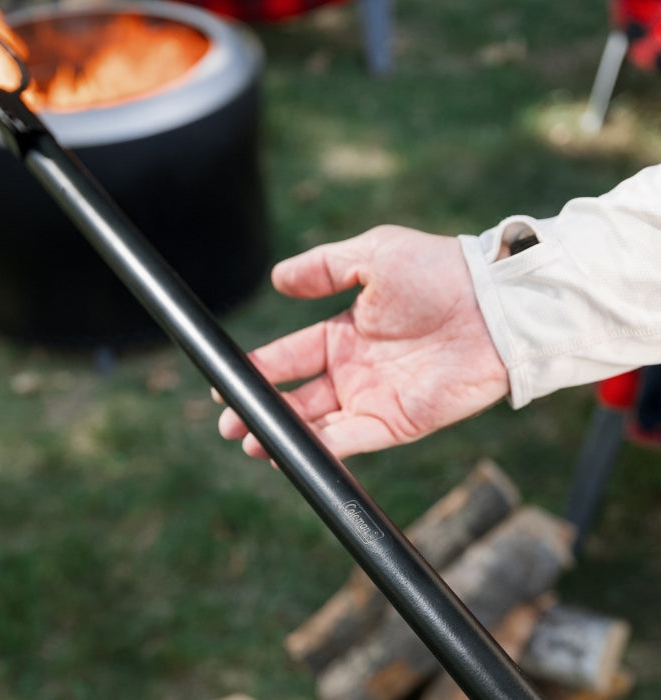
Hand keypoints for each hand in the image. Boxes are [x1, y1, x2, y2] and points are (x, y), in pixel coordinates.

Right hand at [217, 225, 508, 459]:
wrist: (494, 303)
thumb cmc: (437, 272)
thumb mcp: (372, 255)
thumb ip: (323, 267)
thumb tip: (277, 278)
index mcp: (346, 332)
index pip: (292, 355)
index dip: (257, 368)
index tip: (226, 379)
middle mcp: (356, 369)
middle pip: (298, 396)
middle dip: (261, 408)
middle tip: (229, 423)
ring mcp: (376, 398)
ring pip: (319, 423)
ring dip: (284, 434)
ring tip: (250, 442)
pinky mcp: (399, 421)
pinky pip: (353, 440)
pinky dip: (322, 450)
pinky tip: (290, 453)